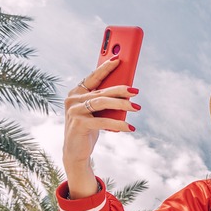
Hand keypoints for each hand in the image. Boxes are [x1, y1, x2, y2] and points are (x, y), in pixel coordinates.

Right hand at [62, 56, 139, 197]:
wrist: (76, 151)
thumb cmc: (89, 128)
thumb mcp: (97, 112)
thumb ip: (104, 99)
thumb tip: (127, 92)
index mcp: (77, 92)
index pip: (93, 77)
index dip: (105, 67)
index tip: (118, 59)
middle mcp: (73, 99)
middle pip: (101, 91)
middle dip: (121, 89)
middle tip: (136, 91)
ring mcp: (74, 111)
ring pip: (102, 103)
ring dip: (122, 105)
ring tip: (137, 108)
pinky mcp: (78, 124)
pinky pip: (102, 121)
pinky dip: (118, 124)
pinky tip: (130, 127)